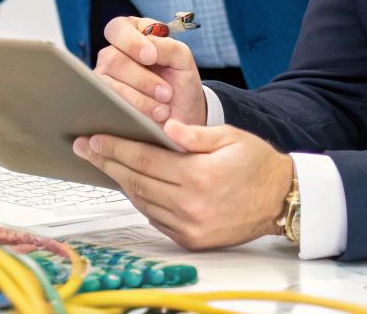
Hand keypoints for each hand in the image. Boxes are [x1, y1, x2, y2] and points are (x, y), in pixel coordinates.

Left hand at [74, 120, 293, 249]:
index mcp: (199, 175)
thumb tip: (164, 127)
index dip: (115, 148)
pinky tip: (132, 184)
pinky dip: (141, 201)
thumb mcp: (229, 137)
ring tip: (105, 163)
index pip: (144, 158)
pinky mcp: (191, 240)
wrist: (280, 200)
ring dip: (121, 182)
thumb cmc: (257, 164)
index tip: (94, 139)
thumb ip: (194, 134)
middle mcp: (191, 204)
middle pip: (136, 180)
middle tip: (85, 148)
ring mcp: (189, 226)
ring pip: (142, 201)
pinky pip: (155, 218)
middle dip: (107, 162)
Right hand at [94, 16, 206, 125]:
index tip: (151, 57)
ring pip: (108, 85)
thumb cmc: (180, 84)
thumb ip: (168, 47)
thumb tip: (148, 50)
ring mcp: (104, 79)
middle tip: (166, 93)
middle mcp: (113, 54)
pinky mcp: (102, 103)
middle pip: (113, 59)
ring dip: (138, 99)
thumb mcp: (183, 61)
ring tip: (161, 111)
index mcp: (132, 35)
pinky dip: (130, 113)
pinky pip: (107, 106)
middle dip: (141, 79)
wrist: (182, 118)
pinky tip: (146, 119)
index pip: (118, 28)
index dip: (131, 42)